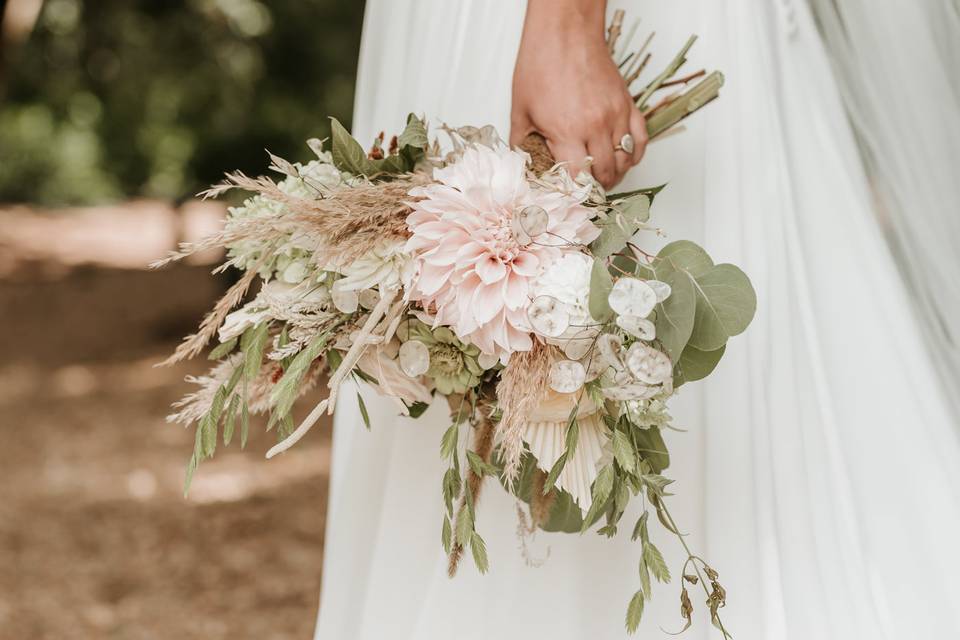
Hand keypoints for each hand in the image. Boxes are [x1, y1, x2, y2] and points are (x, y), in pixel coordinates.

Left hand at [510, 0, 647, 188]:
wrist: (564, 32)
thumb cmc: (540, 65)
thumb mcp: (520, 110)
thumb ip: (522, 143)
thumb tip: (523, 166)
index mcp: (567, 131)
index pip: (578, 179)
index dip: (574, 194)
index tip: (570, 199)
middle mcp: (596, 126)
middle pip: (604, 174)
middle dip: (595, 188)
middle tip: (587, 192)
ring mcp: (615, 115)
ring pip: (625, 161)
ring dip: (616, 175)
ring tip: (603, 179)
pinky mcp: (628, 104)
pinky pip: (641, 140)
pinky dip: (635, 155)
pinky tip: (625, 160)